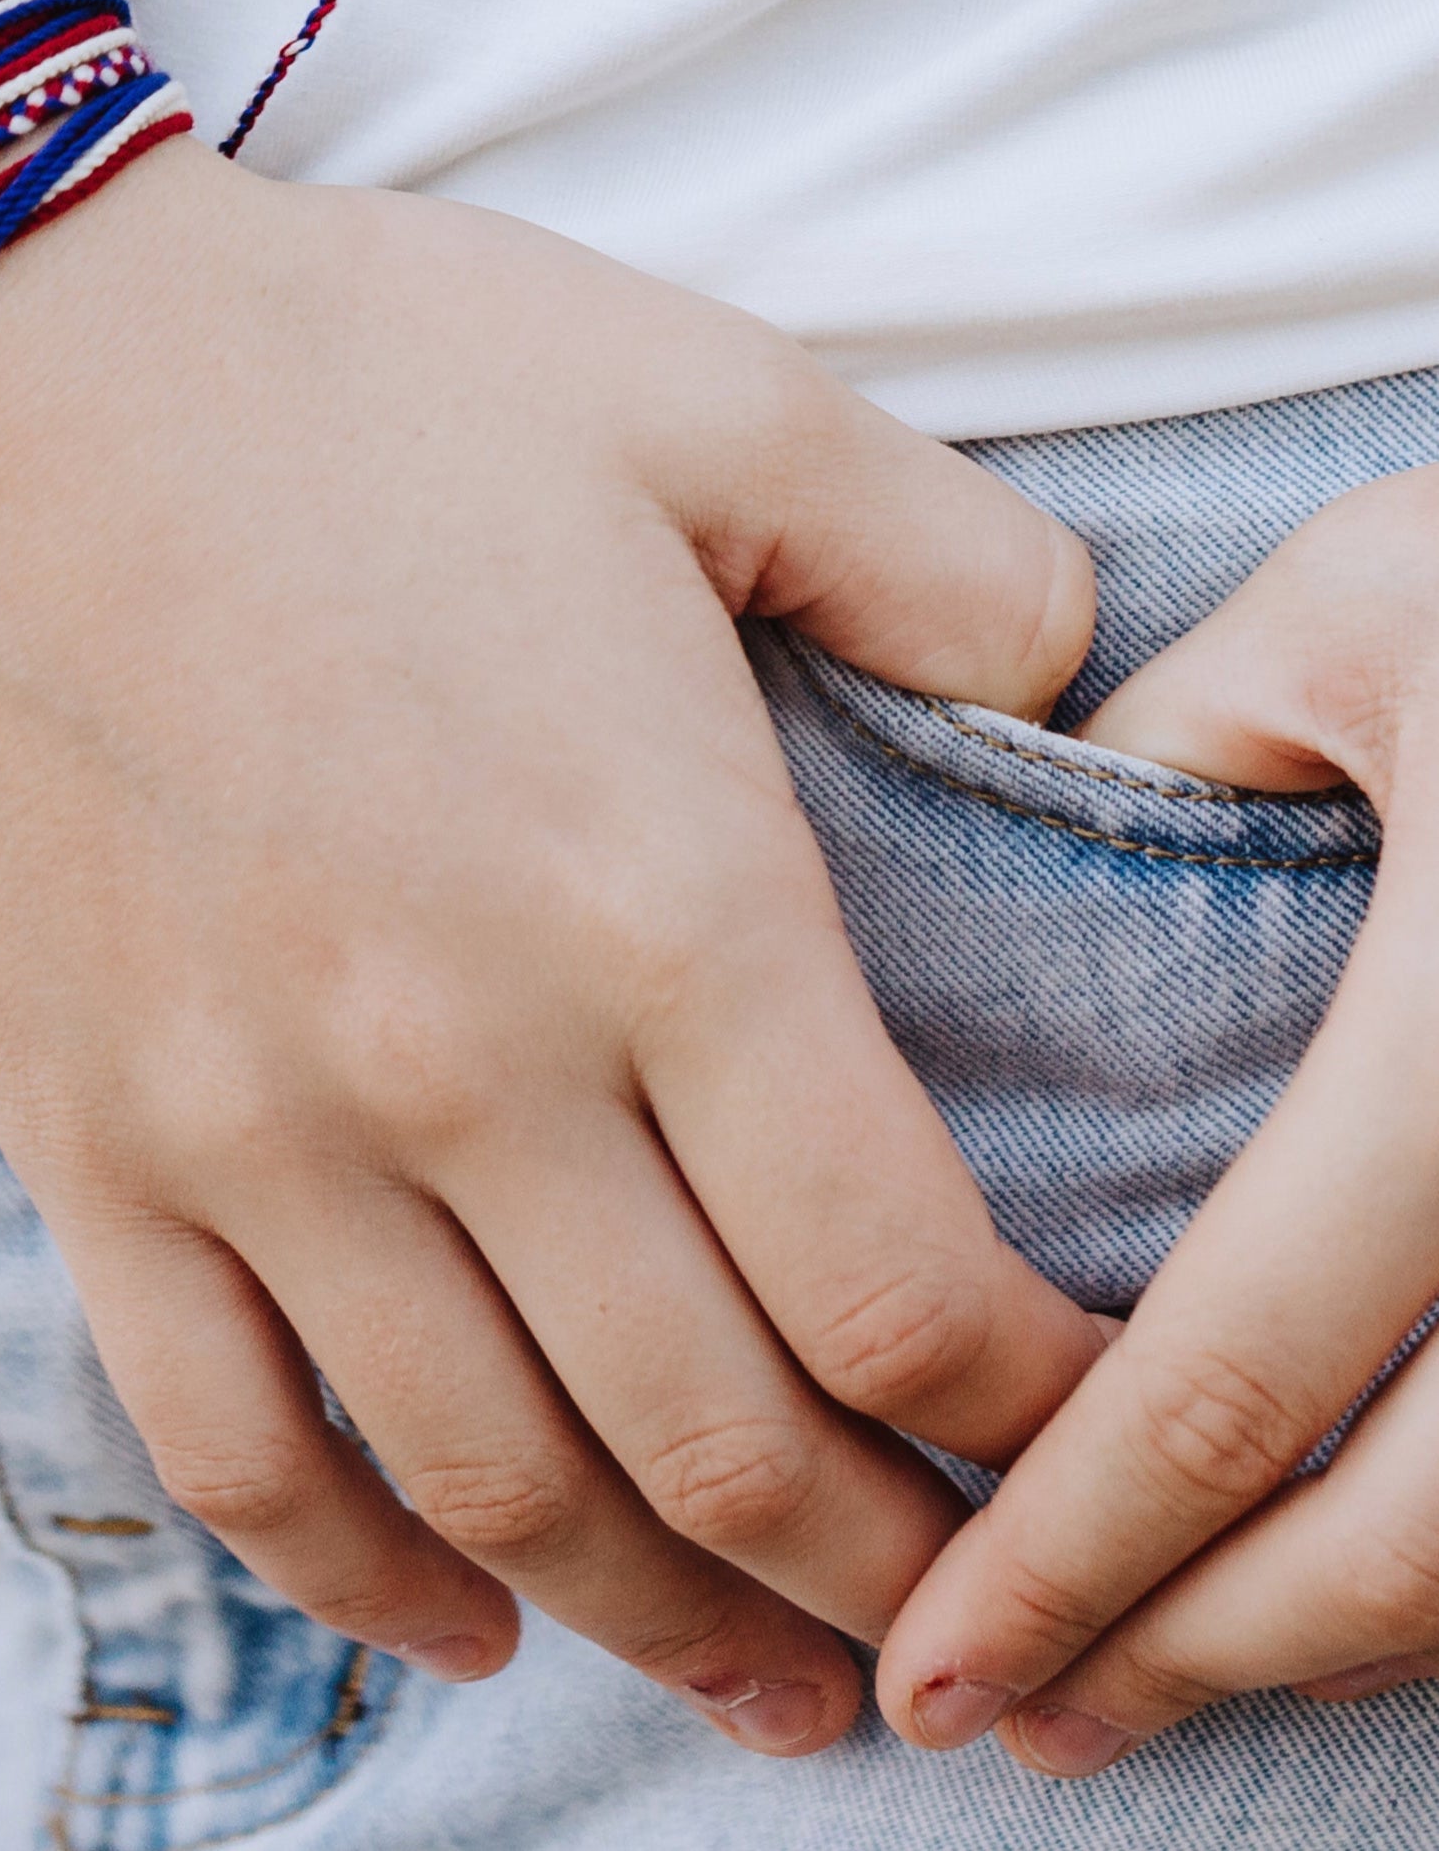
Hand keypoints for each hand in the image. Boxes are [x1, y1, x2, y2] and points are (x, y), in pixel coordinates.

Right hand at [0, 137, 1103, 1754]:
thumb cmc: (336, 362)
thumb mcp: (700, 390)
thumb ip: (942, 553)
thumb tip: (1069, 684)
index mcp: (656, 897)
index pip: (900, 1286)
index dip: (1029, 1415)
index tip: (1077, 1432)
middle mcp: (463, 1066)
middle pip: (717, 1441)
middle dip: (877, 1574)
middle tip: (961, 1622)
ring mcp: (251, 1126)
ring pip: (488, 1484)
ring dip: (654, 1624)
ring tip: (765, 1685)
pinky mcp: (86, 1134)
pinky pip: (223, 1444)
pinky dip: (355, 1580)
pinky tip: (452, 1623)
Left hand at [877, 464, 1438, 1774]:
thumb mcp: (1357, 609)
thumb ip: (1166, 760)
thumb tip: (1044, 879)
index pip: (1240, 1366)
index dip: (1071, 1541)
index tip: (933, 1642)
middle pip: (1408, 1539)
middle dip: (1183, 1651)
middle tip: (992, 1714)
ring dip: (1341, 1653)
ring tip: (1149, 1681)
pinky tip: (1361, 1588)